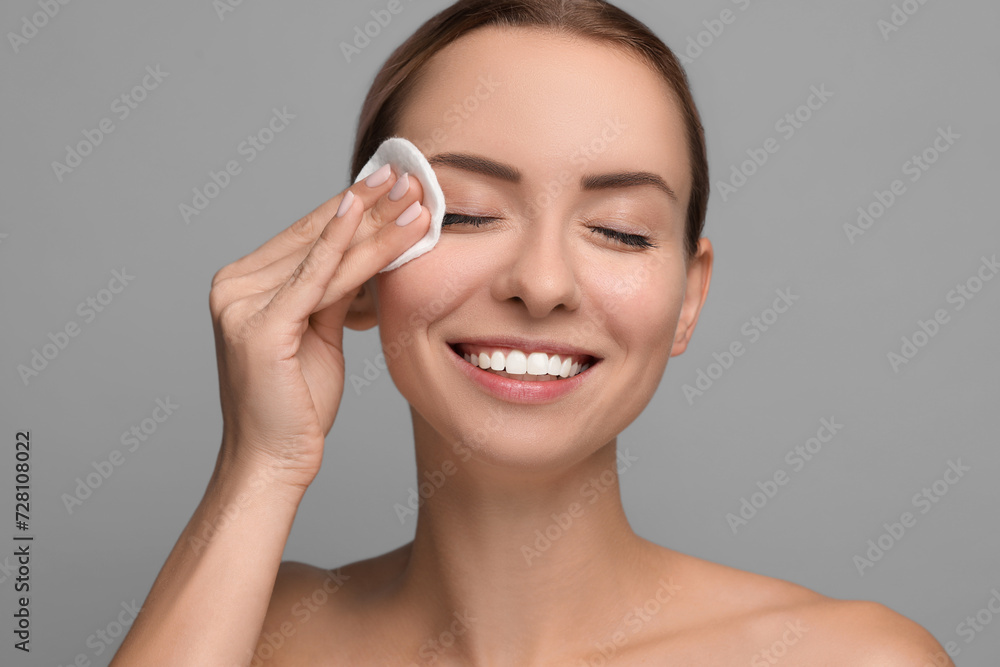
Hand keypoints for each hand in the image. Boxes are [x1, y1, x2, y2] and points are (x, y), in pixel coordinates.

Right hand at [207, 166, 428, 489]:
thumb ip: (333, 293)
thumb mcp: (318, 335)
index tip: (392, 183)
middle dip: (369, 205)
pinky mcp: (259, 327)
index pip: (308, 237)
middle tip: (410, 175)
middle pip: (317, 237)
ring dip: (374, 222)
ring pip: (326, 254)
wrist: (273, 461)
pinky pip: (315, 278)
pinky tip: (368, 216)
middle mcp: (234, 287)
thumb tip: (365, 257)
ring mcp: (241, 305)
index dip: (352, 207)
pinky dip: (345, 246)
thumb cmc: (297, 404)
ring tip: (415, 197)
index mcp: (243, 285)